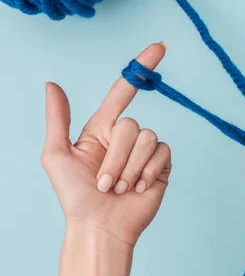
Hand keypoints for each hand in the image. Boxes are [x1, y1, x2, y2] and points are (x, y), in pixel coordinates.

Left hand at [42, 43, 171, 248]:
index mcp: (102, 129)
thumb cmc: (75, 196)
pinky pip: (162, 153)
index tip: (159, 47)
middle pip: (132, 125)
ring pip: (148, 139)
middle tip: (104, 182)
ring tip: (119, 188)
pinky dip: (147, 172)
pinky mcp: (162, 165)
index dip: (141, 67)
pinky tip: (138, 187)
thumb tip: (51, 84)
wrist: (100, 228)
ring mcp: (145, 151)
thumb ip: (57, 118)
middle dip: (116, 157)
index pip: (124, 91)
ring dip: (129, 168)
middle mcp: (125, 137)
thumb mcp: (57, 155)